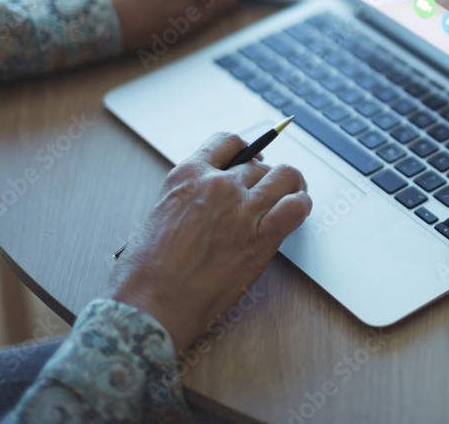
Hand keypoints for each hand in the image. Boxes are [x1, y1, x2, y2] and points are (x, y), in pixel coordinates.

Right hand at [108, 133, 311, 351]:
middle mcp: (218, 184)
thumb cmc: (146, 270)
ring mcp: (242, 208)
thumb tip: (214, 196)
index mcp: (187, 174)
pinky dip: (302, 205)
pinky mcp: (262, 236)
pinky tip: (296, 213)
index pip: (228, 142)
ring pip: (285, 176)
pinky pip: (297, 206)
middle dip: (264, 179)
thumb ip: (191, 196)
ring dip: (291, 186)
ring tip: (291, 197)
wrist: (151, 305)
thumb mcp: (161, 212)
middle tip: (266, 195)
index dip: (245, 151)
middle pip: (259, 165)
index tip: (251, 160)